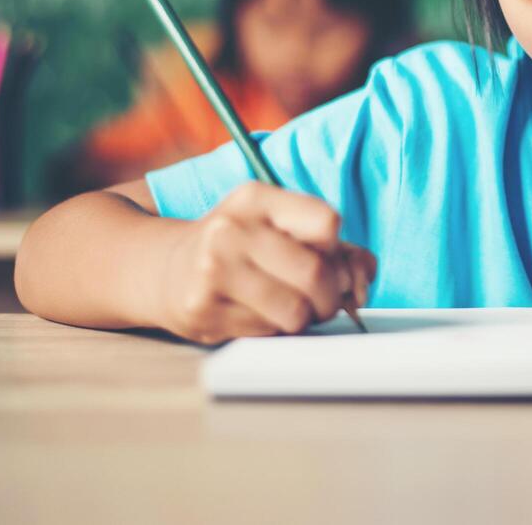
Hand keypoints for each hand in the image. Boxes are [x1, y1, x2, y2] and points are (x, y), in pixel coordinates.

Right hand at [158, 181, 375, 343]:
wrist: (169, 270)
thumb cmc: (244, 248)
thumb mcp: (283, 228)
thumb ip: (337, 249)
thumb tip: (362, 282)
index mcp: (255, 198)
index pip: (327, 222)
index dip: (338, 250)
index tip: (326, 258)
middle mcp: (230, 228)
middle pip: (316, 273)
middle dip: (331, 297)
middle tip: (321, 300)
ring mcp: (212, 269)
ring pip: (295, 312)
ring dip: (304, 318)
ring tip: (289, 307)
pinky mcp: (202, 309)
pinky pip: (266, 332)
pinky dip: (274, 330)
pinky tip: (256, 314)